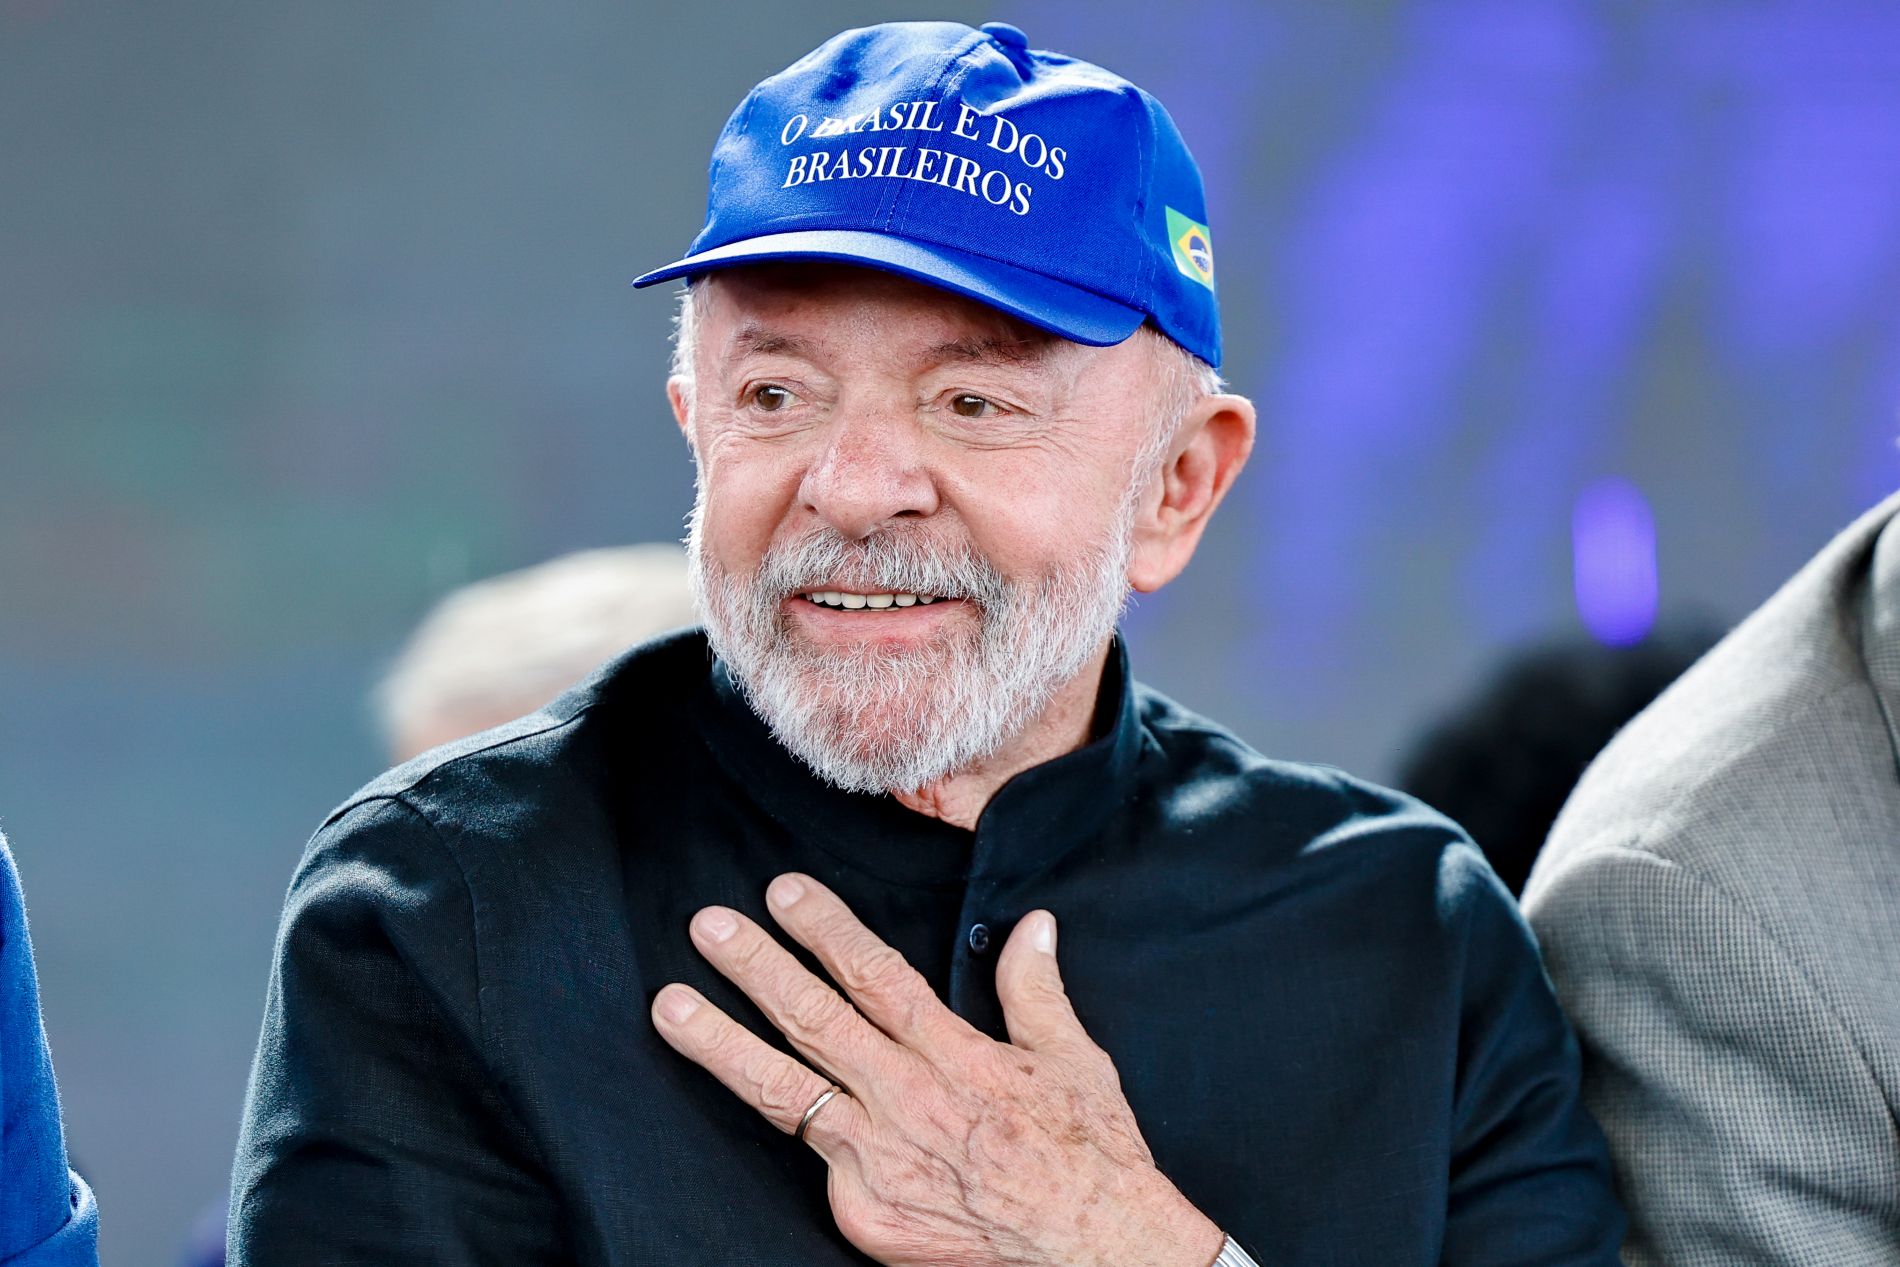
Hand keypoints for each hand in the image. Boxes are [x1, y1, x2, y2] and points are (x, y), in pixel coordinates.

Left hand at [649, 873, 1222, 1266]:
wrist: (1094, 1252)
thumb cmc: (1089, 1155)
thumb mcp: (1074, 1060)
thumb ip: (1035, 990)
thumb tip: (1033, 926)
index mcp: (952, 1056)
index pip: (873, 976)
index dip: (824, 929)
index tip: (782, 893)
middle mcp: (906, 1102)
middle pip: (813, 1022)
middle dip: (755, 968)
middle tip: (708, 927)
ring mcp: (878, 1162)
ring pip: (785, 1092)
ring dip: (721, 1043)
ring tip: (670, 1006)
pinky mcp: (866, 1215)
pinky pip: (820, 1163)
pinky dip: (791, 1132)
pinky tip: (743, 1096)